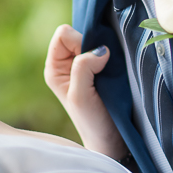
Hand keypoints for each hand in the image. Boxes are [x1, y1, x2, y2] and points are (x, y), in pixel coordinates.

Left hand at [44, 25, 128, 159]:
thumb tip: (100, 49)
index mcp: (55, 68)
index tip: (91, 63)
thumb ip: (82, 68)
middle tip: (102, 71)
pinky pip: (109, 50)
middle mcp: (68, 64)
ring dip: (106, 53)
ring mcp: (86, 66)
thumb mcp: (80, 96)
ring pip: (96, 41)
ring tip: (110, 74)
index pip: (64, 34)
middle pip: (80, 33)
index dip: (79, 43)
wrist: (114, 140)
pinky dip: (115, 57)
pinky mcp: (103, 70)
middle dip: (93, 46)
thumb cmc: (93, 122)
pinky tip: (117, 73)